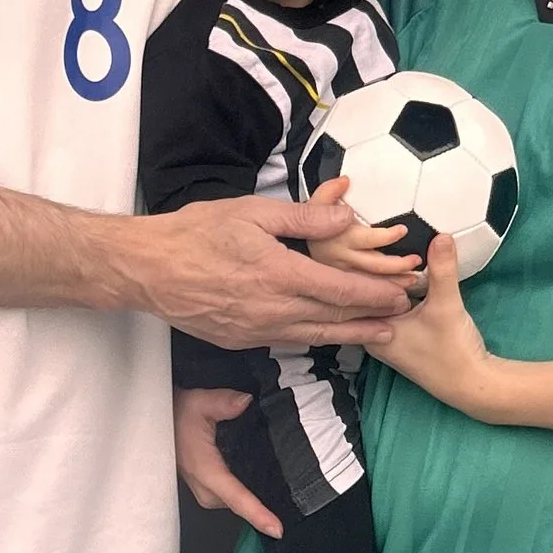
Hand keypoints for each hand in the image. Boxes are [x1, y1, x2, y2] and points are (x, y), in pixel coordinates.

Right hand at [137, 180, 412, 349]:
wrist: (149, 269)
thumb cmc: (197, 232)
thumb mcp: (252, 212)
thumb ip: (304, 217)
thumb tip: (346, 216)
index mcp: (280, 274)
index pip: (341, 290)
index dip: (376, 294)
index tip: (401, 293)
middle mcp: (273, 309)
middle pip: (335, 319)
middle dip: (372, 317)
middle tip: (403, 317)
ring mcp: (256, 330)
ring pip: (315, 336)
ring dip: (350, 335)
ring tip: (379, 335)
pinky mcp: (241, 341)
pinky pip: (287, 341)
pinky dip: (314, 338)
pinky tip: (327, 335)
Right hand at [175, 388, 280, 536]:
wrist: (160, 422)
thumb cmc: (178, 414)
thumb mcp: (199, 402)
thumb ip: (223, 402)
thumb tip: (245, 402)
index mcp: (205, 470)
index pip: (235, 496)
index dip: (256, 514)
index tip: (276, 529)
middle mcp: (205, 488)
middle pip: (241, 504)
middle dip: (265, 504)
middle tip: (293, 492)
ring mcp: (205, 493)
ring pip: (237, 502)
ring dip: (256, 496)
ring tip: (280, 482)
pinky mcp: (208, 492)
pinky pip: (233, 498)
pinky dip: (246, 492)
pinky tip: (260, 479)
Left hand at [372, 235, 504, 415]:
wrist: (471, 385)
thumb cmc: (452, 351)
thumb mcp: (447, 305)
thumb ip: (442, 270)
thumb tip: (441, 235)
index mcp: (371, 329)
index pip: (353, 291)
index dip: (356, 264)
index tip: (360, 237)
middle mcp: (372, 335)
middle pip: (362, 296)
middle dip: (368, 269)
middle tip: (370, 237)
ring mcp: (386, 338)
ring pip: (376, 302)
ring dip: (382, 281)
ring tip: (383, 250)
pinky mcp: (401, 338)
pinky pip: (388, 309)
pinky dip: (393, 293)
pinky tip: (403, 278)